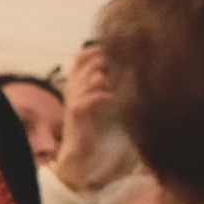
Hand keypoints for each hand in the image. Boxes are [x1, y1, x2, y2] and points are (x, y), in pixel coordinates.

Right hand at [52, 45, 125, 190]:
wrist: (80, 154)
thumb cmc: (95, 127)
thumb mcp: (101, 100)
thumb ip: (109, 83)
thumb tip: (131, 67)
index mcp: (76, 82)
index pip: (82, 56)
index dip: (99, 50)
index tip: (121, 53)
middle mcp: (72, 86)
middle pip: (89, 62)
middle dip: (110, 61)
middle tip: (130, 66)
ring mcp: (74, 98)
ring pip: (92, 76)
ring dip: (112, 77)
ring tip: (128, 82)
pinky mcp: (78, 111)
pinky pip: (94, 95)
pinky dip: (109, 94)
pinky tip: (121, 98)